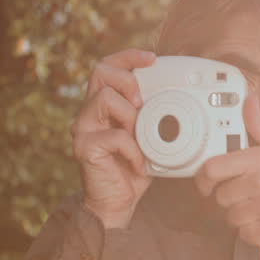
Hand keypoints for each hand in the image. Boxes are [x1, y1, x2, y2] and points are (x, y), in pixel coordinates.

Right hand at [72, 49, 155, 228]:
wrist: (117, 203)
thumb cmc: (133, 169)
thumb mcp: (149, 136)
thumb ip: (153, 115)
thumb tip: (175, 96)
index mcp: (103, 105)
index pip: (108, 67)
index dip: (128, 56)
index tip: (152, 59)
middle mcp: (89, 112)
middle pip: (100, 71)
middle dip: (128, 80)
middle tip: (142, 103)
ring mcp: (83, 129)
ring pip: (106, 99)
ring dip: (131, 116)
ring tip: (140, 137)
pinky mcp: (84, 148)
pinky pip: (114, 136)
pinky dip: (133, 150)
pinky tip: (139, 163)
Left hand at [195, 93, 259, 248]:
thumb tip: (249, 101)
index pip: (213, 169)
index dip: (203, 178)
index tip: (206, 184)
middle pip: (221, 197)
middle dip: (232, 198)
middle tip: (250, 195)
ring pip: (232, 217)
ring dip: (242, 216)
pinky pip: (245, 235)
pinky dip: (253, 232)